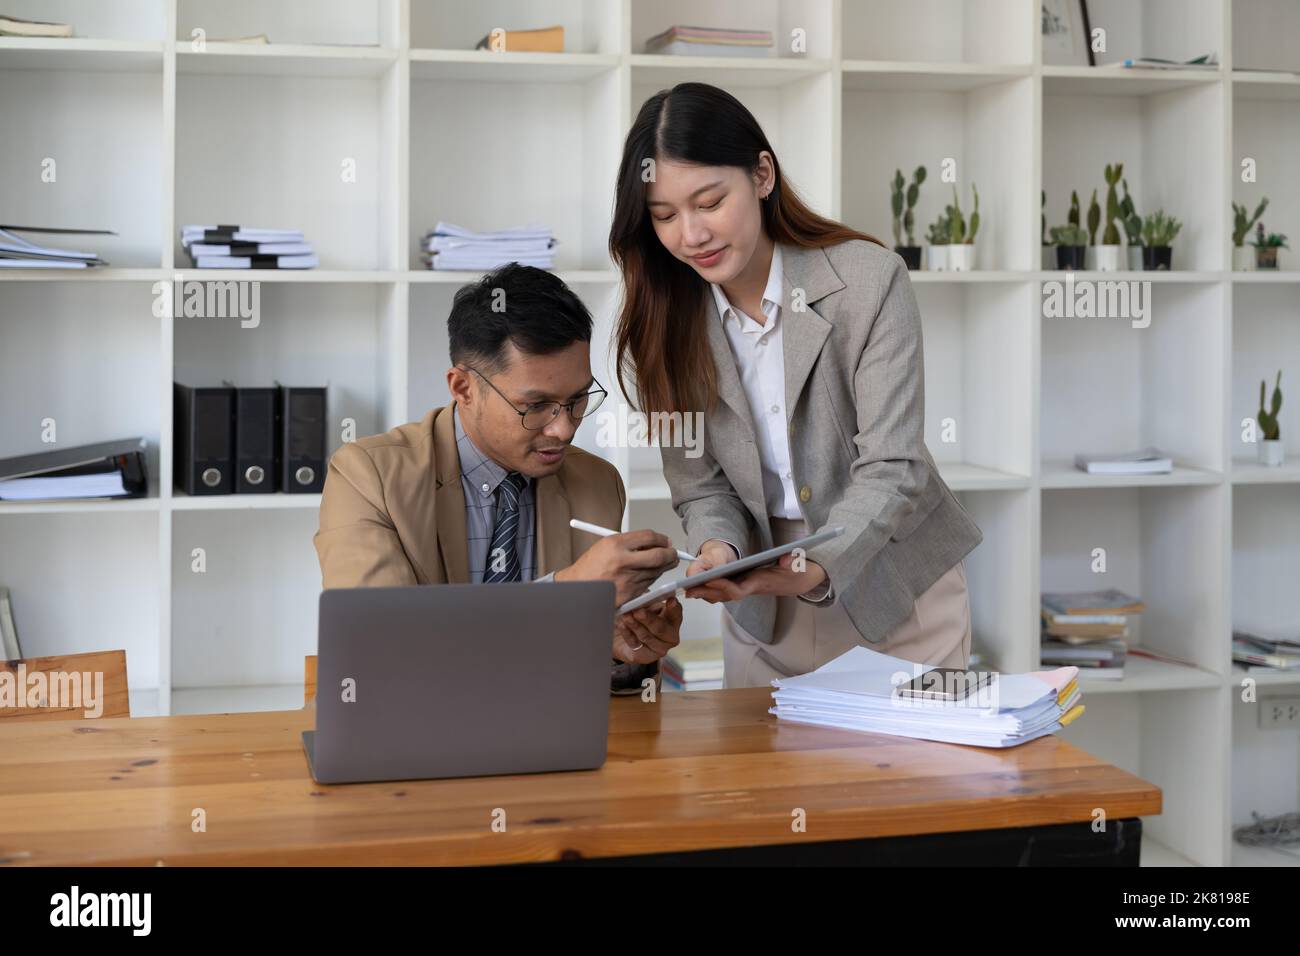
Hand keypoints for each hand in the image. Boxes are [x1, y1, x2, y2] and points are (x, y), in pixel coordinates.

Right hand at [556, 529, 679, 605]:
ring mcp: (627, 579)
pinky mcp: (629, 594)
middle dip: (670, 554)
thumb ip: (631, 542)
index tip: (666, 541)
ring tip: (659, 563)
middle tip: (672, 553)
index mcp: (616, 544)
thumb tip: (656, 541)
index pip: (649, 537)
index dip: (662, 538)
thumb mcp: (608, 544)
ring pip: (656, 571)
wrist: (579, 587)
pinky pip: (649, 584)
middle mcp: (623, 562)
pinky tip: (645, 575)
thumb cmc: (592, 566)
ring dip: (662, 567)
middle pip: (659, 555)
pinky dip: (651, 579)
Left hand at [613, 596, 681, 664]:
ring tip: (625, 616)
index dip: (673, 607)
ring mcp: (660, 648)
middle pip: (661, 628)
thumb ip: (644, 599)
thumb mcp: (641, 603)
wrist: (620, 636)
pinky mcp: (646, 657)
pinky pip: (636, 645)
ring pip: (647, 637)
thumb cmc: (635, 617)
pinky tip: (622, 625)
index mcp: (672, 618)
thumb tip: (642, 595)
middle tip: (637, 612)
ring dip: (634, 625)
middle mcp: (670, 635)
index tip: (670, 600)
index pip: (676, 612)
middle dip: (648, 619)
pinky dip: (627, 634)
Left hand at [684, 548, 827, 603]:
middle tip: (687, 588)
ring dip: (706, 592)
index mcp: (761, 583)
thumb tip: (788, 559)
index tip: (708, 579)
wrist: (802, 579)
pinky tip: (698, 584)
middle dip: (706, 592)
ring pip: (723, 594)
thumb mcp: (801, 564)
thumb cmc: (800, 571)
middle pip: (725, 595)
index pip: (738, 590)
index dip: (723, 586)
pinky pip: (725, 589)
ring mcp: (747, 587)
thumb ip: (795, 561)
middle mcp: (751, 588)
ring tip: (686, 588)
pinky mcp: (745, 584)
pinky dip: (711, 587)